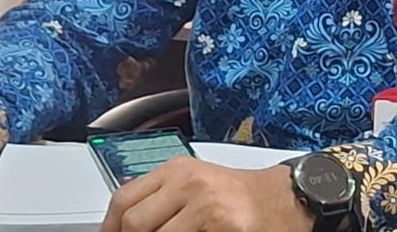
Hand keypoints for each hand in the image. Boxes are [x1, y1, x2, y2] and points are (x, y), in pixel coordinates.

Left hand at [101, 158, 313, 231]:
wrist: (287, 199)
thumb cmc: (242, 195)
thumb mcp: (198, 182)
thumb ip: (162, 193)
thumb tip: (123, 215)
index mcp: (178, 170)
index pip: (124, 199)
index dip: (109, 227)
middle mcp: (190, 183)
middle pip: (135, 223)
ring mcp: (207, 207)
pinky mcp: (223, 228)